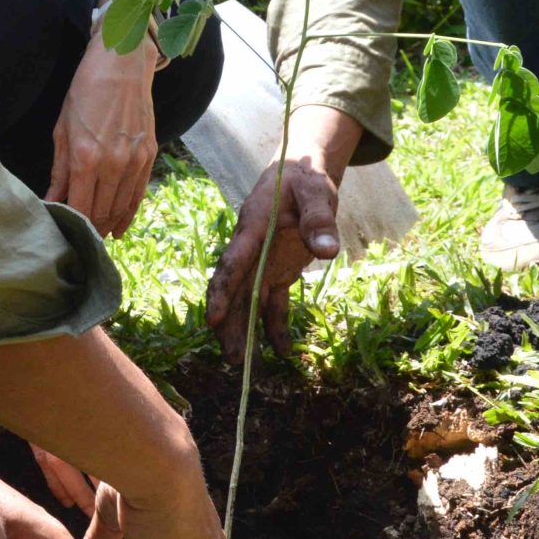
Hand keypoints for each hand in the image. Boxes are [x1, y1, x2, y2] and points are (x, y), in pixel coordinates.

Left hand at [50, 31, 161, 237]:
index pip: (80, 207)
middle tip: (80, 240)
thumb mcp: (62, 130)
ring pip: (122, 207)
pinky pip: (139, 193)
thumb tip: (52, 201)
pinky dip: (129, 212)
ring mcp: (135, 161)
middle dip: (91, 229)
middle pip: (102, 212)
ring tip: (99, 236)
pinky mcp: (150, 155)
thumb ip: (59, 171)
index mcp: (86, 158)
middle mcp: (113, 164)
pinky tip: (120, 225)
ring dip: (110, 225)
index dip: (73, 224)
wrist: (121, 65)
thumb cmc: (85, 93)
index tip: (64, 232)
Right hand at [204, 107, 357, 362]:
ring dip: (245, 330)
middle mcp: (251, 249)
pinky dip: (276, 325)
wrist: (302, 173)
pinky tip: (283, 351)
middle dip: (230, 324)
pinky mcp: (277, 269)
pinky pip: (273, 302)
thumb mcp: (316, 191)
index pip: (233, 262)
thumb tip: (325, 252)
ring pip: (248, 301)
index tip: (213, 317)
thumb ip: (319, 219)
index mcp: (253, 228)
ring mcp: (263, 261)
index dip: (223, 291)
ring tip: (244, 365)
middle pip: (234, 290)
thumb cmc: (305, 177)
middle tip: (232, 359)